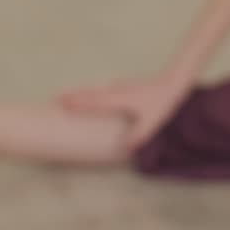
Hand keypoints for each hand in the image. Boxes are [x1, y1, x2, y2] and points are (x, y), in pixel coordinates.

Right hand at [58, 75, 188, 151]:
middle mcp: (117, 91)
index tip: (60, 103)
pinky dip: (94, 92)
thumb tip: (124, 148)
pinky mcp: (126, 87)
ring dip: (82, 92)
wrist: (174, 81)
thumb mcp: (152, 121)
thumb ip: (138, 135)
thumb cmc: (162, 102)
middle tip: (55, 97)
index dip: (77, 103)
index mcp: (119, 99)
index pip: (93, 102)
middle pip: (90, 93)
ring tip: (69, 94)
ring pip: (96, 89)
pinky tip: (94, 93)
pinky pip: (104, 89)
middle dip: (74, 95)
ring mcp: (121, 87)